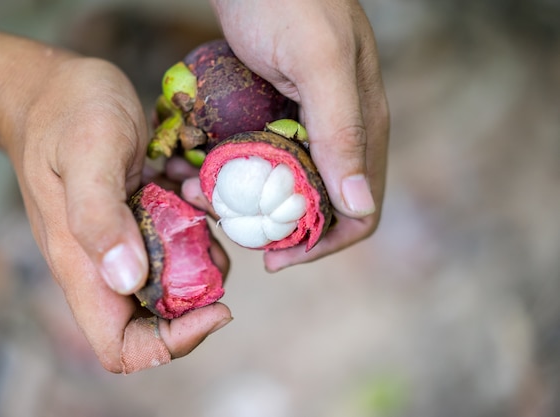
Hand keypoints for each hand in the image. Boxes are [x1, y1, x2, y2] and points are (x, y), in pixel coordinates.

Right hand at [4, 56, 232, 372]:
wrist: (53, 88)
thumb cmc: (65, 114)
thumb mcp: (87, 155)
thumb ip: (99, 217)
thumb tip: (126, 280)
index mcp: (83, 266)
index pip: (122, 346)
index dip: (171, 343)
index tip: (214, 308)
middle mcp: (103, 265)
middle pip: (157, 321)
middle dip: (198, 297)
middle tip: (215, 250)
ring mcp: (121, 243)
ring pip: (173, 282)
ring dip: (202, 257)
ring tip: (206, 211)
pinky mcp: (136, 219)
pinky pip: (175, 242)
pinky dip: (196, 226)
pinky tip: (193, 187)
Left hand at [207, 0, 389, 270]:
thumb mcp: (316, 61)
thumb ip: (342, 130)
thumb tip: (359, 207)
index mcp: (363, 127)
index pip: (359, 212)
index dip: (324, 244)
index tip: (276, 259)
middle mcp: (339, 132)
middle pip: (316, 206)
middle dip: (274, 226)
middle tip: (225, 223)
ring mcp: (305, 121)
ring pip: (283, 184)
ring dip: (246, 201)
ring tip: (202, 196)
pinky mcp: (275, 109)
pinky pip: (259, 156)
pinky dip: (232, 171)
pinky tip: (199, 167)